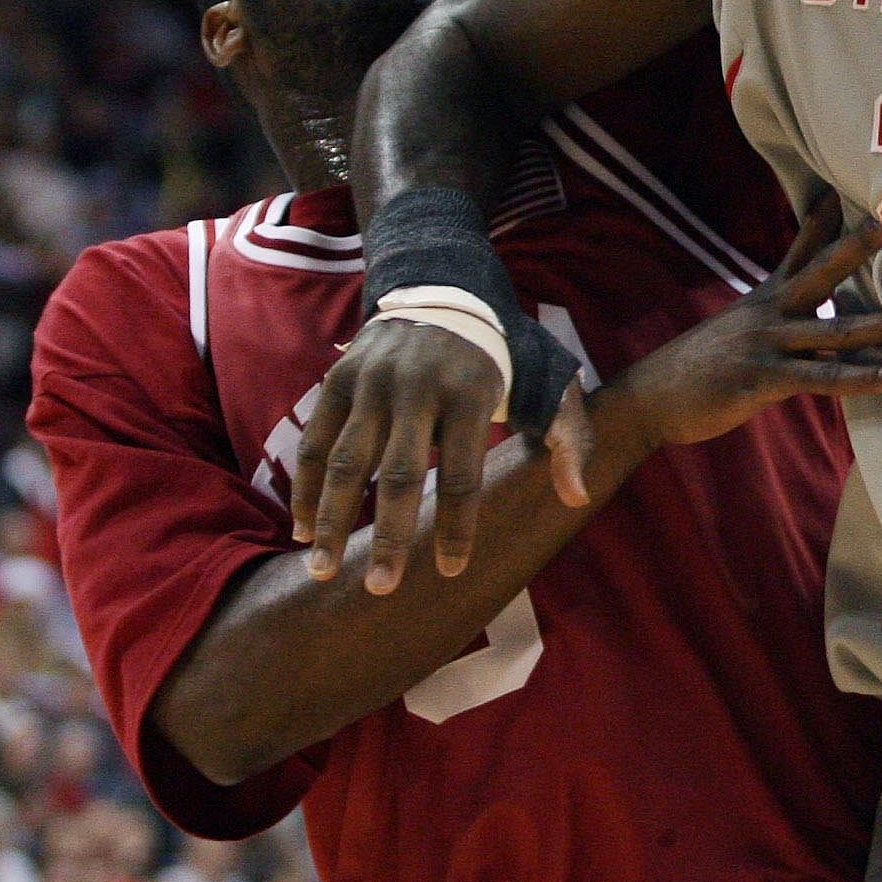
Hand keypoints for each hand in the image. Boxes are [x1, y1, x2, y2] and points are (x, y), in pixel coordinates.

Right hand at [291, 304, 552, 597]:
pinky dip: (306, 488)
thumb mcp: (547, 387)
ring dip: (332, 519)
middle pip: (400, 473)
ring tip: (323, 571)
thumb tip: (578, 497)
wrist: (445, 292)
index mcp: (471, 394)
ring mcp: (371, 383)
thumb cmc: (502, 359)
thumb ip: (569, 440)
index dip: (457, 525)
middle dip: (389, 535)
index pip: (464, 473)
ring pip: (347, 461)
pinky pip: (316, 442)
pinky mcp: (338, 380)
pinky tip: (304, 530)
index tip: (451, 570)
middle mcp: (417, 388)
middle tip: (381, 588)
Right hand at [598, 190, 881, 454]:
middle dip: (860, 246)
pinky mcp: (765, 379)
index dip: (827, 217)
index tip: (856, 186)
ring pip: (837, 330)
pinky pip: (827, 378)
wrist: (650, 400)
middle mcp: (770, 312)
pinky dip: (867, 377)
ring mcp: (768, 344)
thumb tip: (806, 289)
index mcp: (767, 297)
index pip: (802, 246)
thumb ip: (776, 304)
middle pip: (823, 271)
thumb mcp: (739, 323)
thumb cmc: (701, 365)